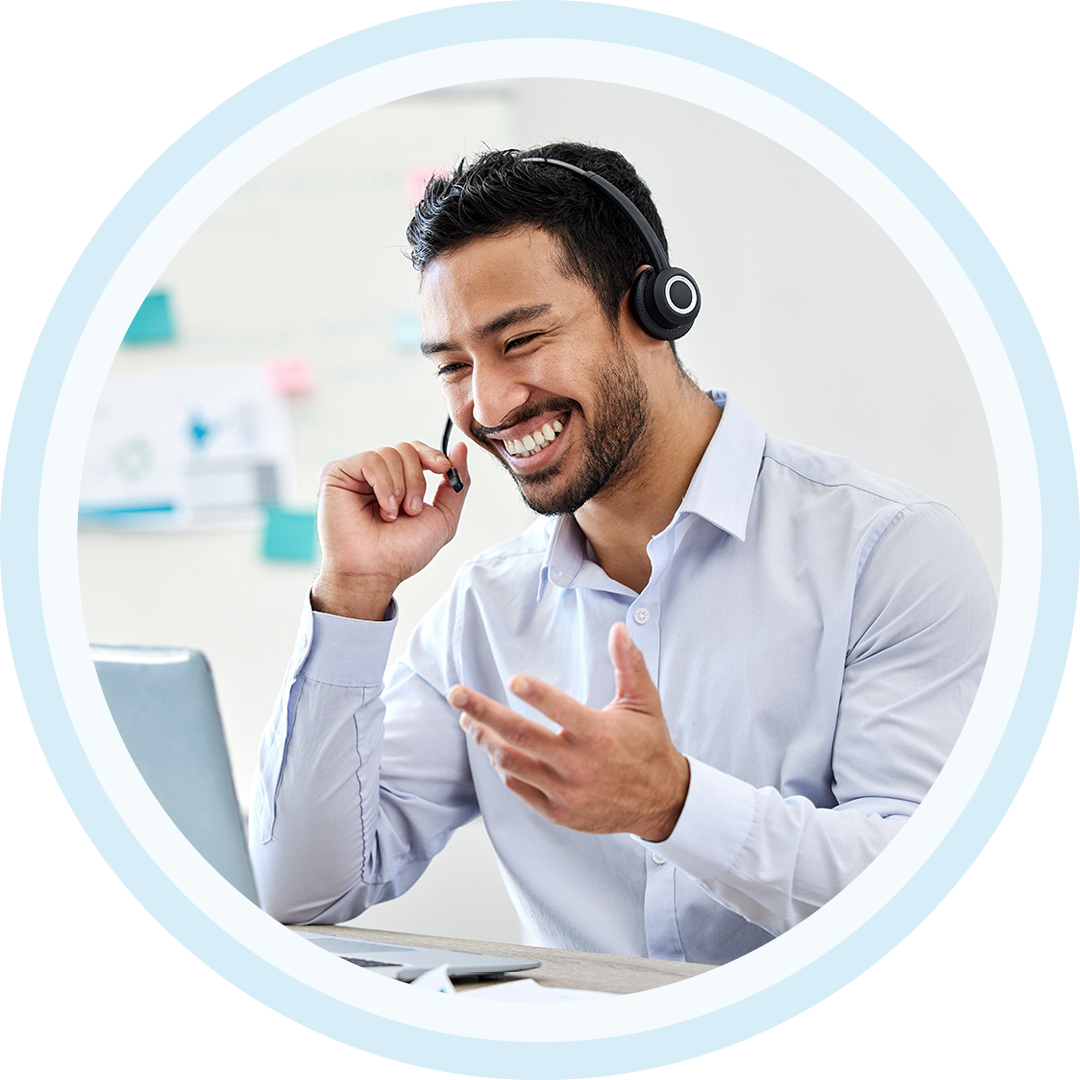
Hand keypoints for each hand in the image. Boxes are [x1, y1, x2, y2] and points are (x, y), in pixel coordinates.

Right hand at [312, 440, 468, 619]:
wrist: (375, 572)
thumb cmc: (403, 552)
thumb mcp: (443, 518)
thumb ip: (457, 484)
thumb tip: (461, 447)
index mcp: (398, 481)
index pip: (417, 450)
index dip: (432, 455)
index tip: (443, 469)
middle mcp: (377, 475)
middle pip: (406, 449)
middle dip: (417, 480)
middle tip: (412, 510)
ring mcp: (356, 473)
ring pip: (390, 453)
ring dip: (400, 488)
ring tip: (392, 515)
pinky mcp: (337, 473)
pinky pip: (370, 460)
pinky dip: (383, 484)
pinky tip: (383, 508)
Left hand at [449, 623, 689, 840]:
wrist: (661, 801)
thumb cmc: (649, 745)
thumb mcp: (644, 702)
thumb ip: (629, 664)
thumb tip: (619, 628)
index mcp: (599, 735)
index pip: (562, 712)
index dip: (537, 696)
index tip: (512, 680)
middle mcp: (579, 765)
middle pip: (520, 736)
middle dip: (482, 712)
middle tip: (457, 694)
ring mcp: (565, 791)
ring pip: (511, 763)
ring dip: (484, 739)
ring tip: (467, 719)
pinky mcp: (558, 812)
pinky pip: (518, 786)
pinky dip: (502, 766)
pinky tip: (492, 747)